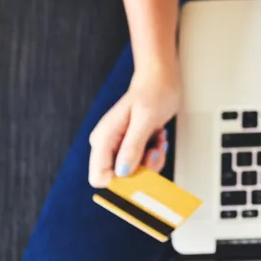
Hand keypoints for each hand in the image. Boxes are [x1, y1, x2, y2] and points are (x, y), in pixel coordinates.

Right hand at [88, 54, 181, 187]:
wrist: (160, 78)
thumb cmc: (152, 91)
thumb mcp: (144, 120)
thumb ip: (132, 147)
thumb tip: (123, 173)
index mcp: (103, 139)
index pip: (100, 178)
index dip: (121, 182)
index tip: (141, 172)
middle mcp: (107, 145)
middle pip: (119, 179)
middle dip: (142, 170)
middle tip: (154, 150)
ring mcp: (118, 146)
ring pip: (133, 173)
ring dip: (151, 161)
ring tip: (157, 141)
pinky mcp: (130, 146)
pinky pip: (142, 164)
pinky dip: (154, 155)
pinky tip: (157, 139)